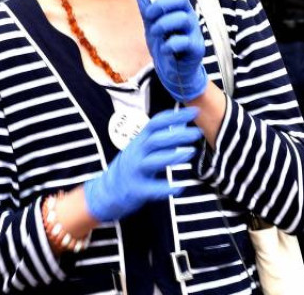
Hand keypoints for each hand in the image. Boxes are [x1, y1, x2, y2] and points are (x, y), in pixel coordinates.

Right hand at [83, 107, 201, 221]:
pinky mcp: (136, 190)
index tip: (194, 112)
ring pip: (153, 161)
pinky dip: (165, 188)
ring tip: (191, 152)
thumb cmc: (131, 166)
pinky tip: (180, 188)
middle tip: (197, 132)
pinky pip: (151, 189)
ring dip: (172, 156)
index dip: (175, 116)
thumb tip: (182, 123)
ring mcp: (135, 171)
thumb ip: (162, 137)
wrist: (106, 192)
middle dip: (177, 135)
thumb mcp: (143, 147)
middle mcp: (136, 152)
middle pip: (156, 140)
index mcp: (140, 140)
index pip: (156, 123)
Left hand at [135, 0, 209, 102]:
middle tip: (150, 16)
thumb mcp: (151, 25)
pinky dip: (168, 44)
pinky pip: (181, 41)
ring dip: (162, 26)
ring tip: (157, 35)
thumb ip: (147, 8)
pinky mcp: (195, 48)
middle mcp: (188, 16)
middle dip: (160, 5)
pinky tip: (166, 48)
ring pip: (180, 18)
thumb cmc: (166, 46)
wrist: (174, 73)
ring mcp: (193, 31)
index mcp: (178, 9)